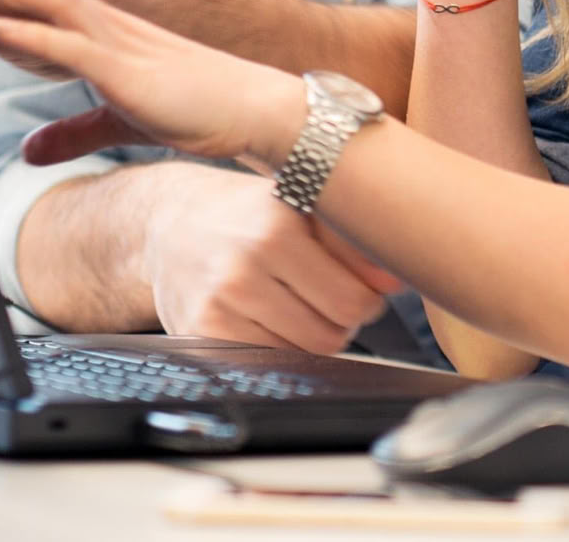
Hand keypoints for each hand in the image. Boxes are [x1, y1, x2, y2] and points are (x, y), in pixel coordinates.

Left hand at [0, 0, 303, 166]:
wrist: (254, 109)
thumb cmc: (194, 111)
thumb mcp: (120, 120)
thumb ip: (71, 133)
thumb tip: (28, 153)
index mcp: (98, 27)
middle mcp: (102, 22)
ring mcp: (114, 43)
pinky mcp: (127, 72)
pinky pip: (76, 47)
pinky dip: (38, 35)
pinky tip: (3, 28)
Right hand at [140, 166, 403, 353]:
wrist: (169, 222)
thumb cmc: (249, 213)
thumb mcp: (302, 206)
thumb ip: (354, 242)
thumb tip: (399, 280)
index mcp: (277, 225)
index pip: (355, 299)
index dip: (366, 299)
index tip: (357, 287)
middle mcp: (244, 264)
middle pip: (332, 333)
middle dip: (341, 321)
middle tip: (326, 298)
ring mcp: (218, 303)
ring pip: (302, 354)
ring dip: (310, 338)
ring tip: (293, 304)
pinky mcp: (199, 333)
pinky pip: (267, 363)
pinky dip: (277, 350)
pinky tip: (266, 320)